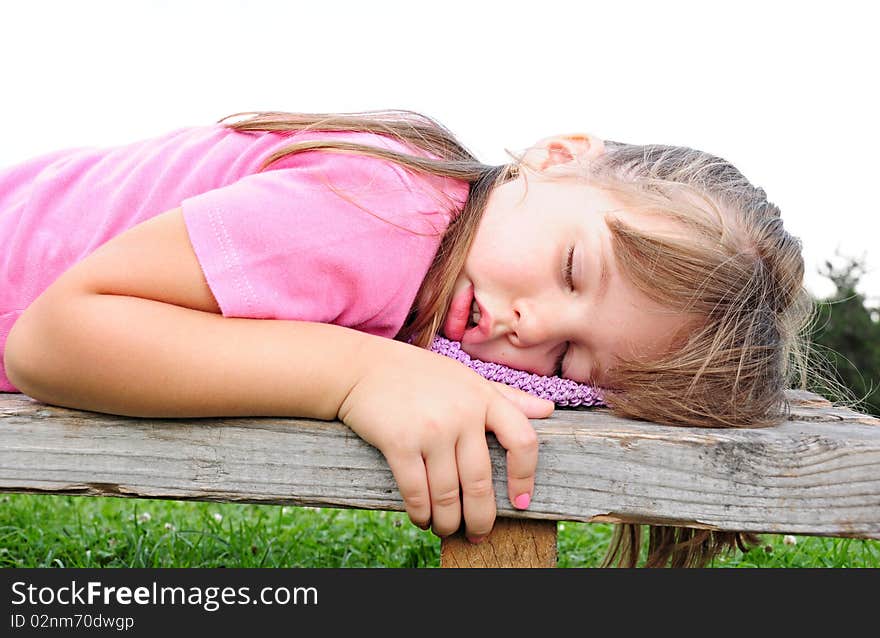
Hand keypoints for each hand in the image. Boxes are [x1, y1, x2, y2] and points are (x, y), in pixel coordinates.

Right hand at [337, 338, 553, 540]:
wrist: (361, 367)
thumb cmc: (418, 374)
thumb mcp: (466, 378)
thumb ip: (507, 396)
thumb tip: (548, 411)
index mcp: (483, 396)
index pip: (523, 440)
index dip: (525, 477)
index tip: (520, 503)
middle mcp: (462, 413)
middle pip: (481, 480)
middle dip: (481, 517)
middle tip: (478, 534)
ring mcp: (431, 429)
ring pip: (448, 493)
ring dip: (447, 521)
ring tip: (445, 529)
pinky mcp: (399, 442)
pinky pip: (417, 492)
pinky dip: (421, 513)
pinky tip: (421, 519)